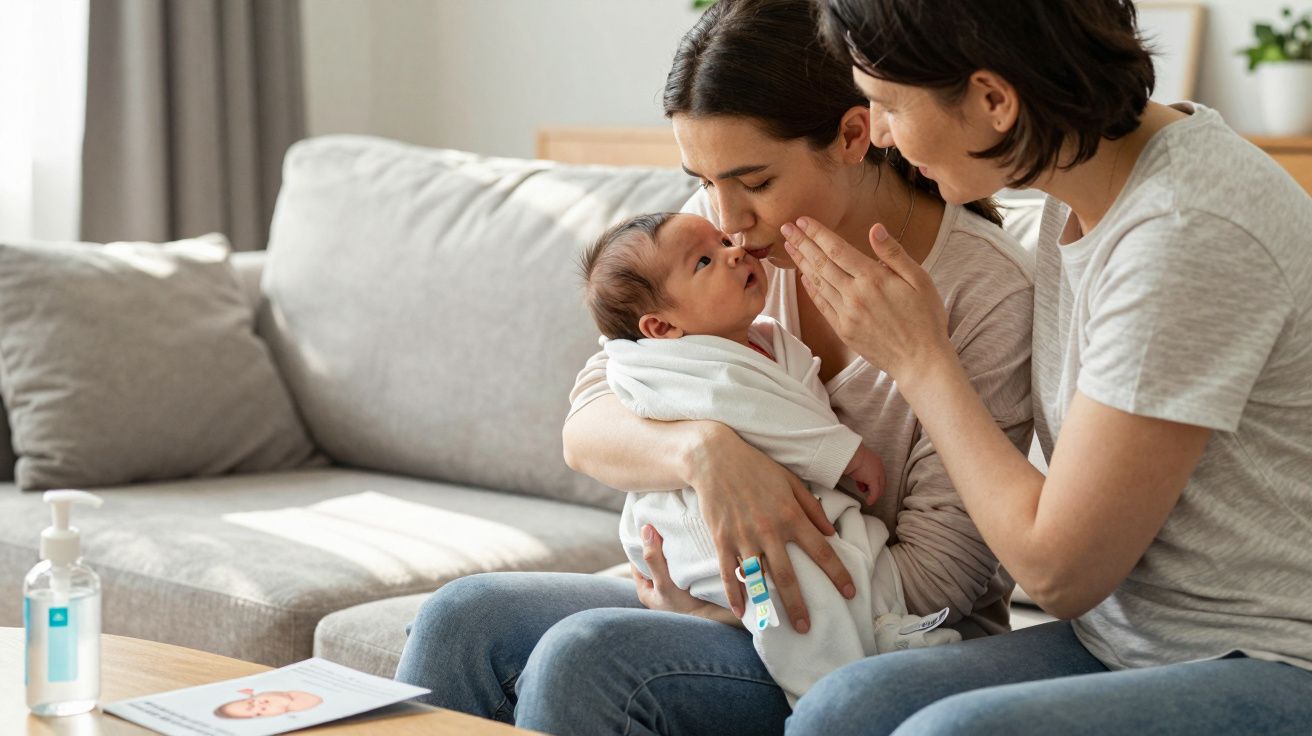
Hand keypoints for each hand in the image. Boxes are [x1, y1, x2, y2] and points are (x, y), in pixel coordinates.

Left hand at [632, 525, 742, 626]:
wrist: (715, 623)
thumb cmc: (686, 609)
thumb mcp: (665, 583)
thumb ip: (654, 559)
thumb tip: (645, 530)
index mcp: (646, 590)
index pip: (637, 560)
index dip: (640, 543)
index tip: (647, 524)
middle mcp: (658, 589)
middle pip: (654, 560)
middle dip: (659, 543)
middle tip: (664, 523)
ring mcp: (674, 588)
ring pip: (669, 562)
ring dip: (673, 549)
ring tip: (678, 530)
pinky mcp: (688, 586)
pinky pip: (683, 566)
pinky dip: (684, 556)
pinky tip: (690, 544)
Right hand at [686, 424, 856, 632]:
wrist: (715, 458)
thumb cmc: (757, 467)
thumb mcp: (791, 481)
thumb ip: (812, 508)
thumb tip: (830, 533)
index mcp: (791, 515)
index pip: (820, 551)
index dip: (837, 574)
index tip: (849, 592)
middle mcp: (769, 530)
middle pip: (789, 576)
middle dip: (800, 605)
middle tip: (808, 628)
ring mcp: (743, 537)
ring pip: (759, 579)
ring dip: (769, 605)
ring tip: (778, 627)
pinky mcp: (721, 539)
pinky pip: (729, 573)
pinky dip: (735, 594)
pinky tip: (742, 612)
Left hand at [782, 218, 952, 380]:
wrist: (920, 360)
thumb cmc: (925, 318)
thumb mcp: (920, 280)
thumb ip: (894, 254)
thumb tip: (874, 229)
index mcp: (873, 278)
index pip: (837, 249)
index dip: (818, 233)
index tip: (803, 220)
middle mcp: (855, 295)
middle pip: (821, 263)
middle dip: (802, 243)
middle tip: (785, 228)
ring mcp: (846, 314)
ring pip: (818, 282)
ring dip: (801, 262)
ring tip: (788, 247)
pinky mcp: (843, 330)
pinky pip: (822, 305)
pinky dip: (811, 289)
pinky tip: (803, 277)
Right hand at [845, 444, 886, 504]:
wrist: (850, 454)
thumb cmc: (849, 455)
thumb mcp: (855, 461)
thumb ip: (858, 467)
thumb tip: (855, 472)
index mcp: (874, 460)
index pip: (878, 473)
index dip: (873, 480)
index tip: (865, 485)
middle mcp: (879, 466)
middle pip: (881, 481)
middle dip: (874, 488)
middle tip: (868, 492)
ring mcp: (877, 473)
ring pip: (879, 487)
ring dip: (874, 493)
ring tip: (869, 498)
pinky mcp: (874, 480)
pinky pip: (875, 492)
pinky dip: (873, 498)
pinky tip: (869, 502)